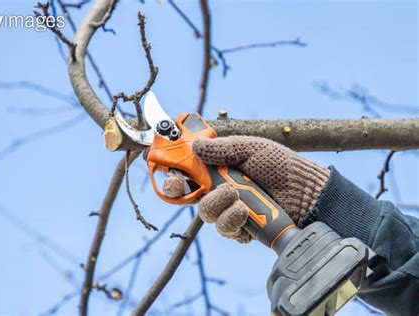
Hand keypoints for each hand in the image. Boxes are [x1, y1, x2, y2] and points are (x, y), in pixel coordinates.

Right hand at [163, 136, 329, 242]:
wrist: (305, 192)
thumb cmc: (280, 165)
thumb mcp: (252, 149)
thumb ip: (223, 149)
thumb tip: (195, 146)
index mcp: (218, 168)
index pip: (187, 173)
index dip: (173, 176)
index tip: (170, 177)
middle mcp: (219, 189)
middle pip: (190, 197)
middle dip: (201, 193)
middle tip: (218, 188)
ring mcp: (228, 210)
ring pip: (207, 214)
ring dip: (222, 205)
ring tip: (241, 198)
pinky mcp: (240, 228)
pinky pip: (226, 228)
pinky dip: (235, 220)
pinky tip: (248, 213)